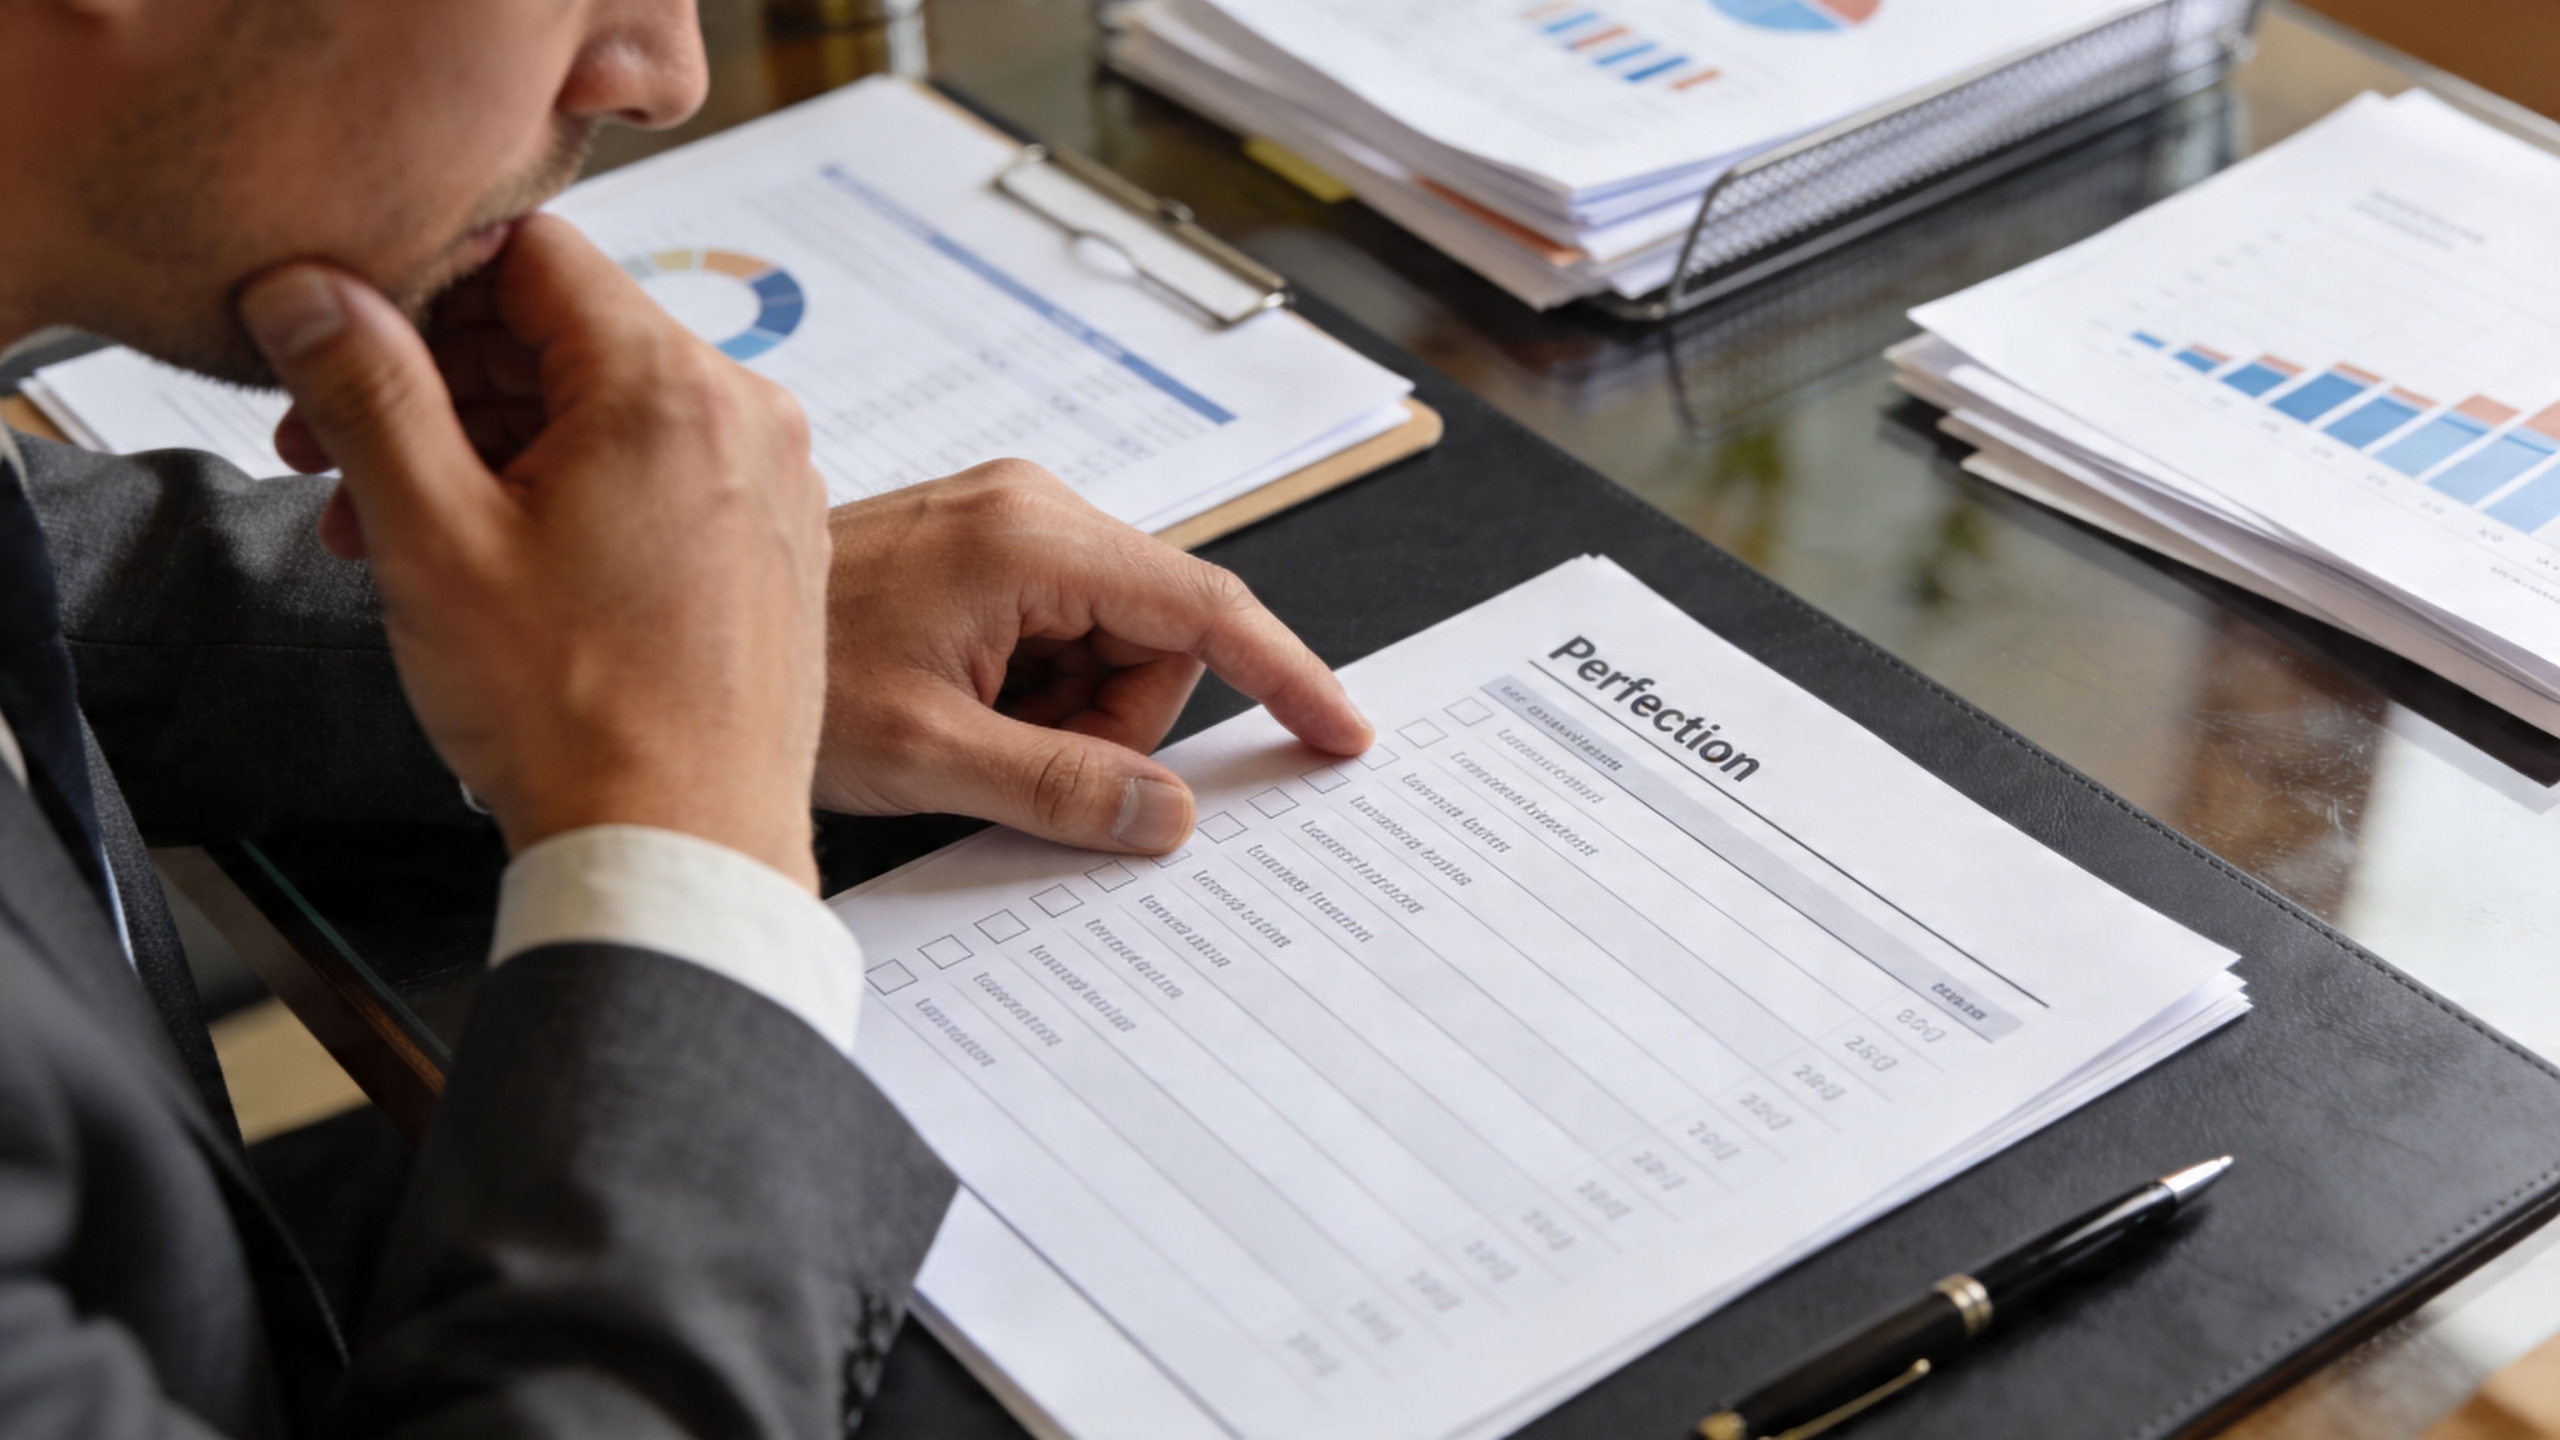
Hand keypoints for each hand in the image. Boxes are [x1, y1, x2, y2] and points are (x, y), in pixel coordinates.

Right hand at [240, 216, 831, 887]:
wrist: (682, 852)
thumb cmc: (577, 719)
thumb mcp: (432, 536)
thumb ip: (365, 389)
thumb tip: (313, 290)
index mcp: (670, 385)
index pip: (529, 252)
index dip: (419, 288)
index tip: (346, 347)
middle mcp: (745, 416)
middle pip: (562, 333)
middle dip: (435, 386)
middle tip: (332, 453)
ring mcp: (770, 483)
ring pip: (602, 411)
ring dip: (486, 450)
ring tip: (390, 530)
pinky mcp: (771, 545)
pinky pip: (655, 475)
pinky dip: (565, 495)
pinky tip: (488, 562)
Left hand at [816, 461, 1372, 852]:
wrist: (666, 639)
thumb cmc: (780, 681)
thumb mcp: (930, 755)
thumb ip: (1064, 787)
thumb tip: (1167, 815)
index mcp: (1029, 538)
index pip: (1203, 607)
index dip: (1284, 674)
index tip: (1338, 731)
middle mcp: (1029, 510)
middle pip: (1155, 638)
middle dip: (1112, 720)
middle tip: (1010, 757)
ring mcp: (1003, 524)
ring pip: (1109, 644)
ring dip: (1065, 710)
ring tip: (962, 729)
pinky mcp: (981, 550)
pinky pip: (1060, 634)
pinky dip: (1035, 690)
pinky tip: (958, 705)